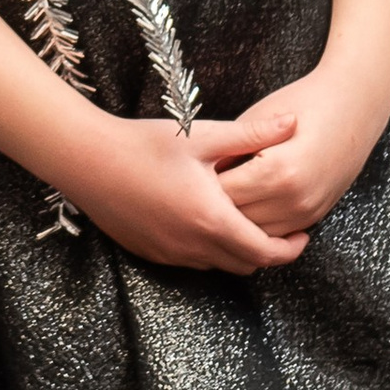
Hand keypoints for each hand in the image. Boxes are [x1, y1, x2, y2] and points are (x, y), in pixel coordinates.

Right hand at [51, 101, 309, 273]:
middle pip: (247, 265)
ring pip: (220, 265)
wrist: (86, 159)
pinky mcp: (152, 253)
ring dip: (238, 250)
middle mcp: (195, 248)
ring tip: (245, 220)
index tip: (304, 233)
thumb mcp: (201, 135)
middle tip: (281, 228)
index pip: (267, 252)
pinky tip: (205, 219)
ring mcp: (172, 255)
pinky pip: (193, 261)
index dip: (292, 248)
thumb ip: (251, 135)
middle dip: (269, 251)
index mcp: (213, 221)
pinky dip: (209, 249)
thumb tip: (293, 123)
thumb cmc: (144, 143)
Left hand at [214, 61, 389, 236]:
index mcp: (277, 171)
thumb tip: (207, 170)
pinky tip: (245, 207)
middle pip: (240, 219)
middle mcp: (294, 198)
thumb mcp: (260, 118)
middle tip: (197, 191)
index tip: (189, 176)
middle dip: (217, 205)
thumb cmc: (304, 102)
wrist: (353, 106)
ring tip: (217, 200)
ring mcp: (308, 211)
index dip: (203, 184)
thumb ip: (233, 148)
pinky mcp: (316, 214)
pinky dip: (260, 225)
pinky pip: (280, 231)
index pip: (225, 193)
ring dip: (238, 220)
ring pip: (259, 232)